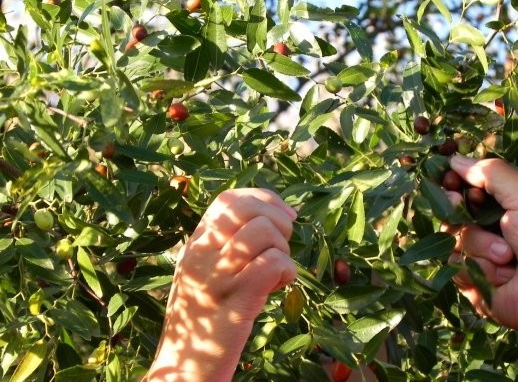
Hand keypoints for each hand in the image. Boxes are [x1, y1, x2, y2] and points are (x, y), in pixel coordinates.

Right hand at [146, 188, 296, 380]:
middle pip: (246, 208)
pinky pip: (272, 262)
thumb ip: (225, 246)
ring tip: (277, 273)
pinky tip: (279, 287)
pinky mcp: (235, 299)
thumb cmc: (205, 321)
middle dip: (277, 221)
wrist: (185, 369)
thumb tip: (269, 218)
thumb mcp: (206, 275)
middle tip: (281, 247)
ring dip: (283, 249)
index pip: (229, 198)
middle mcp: (201, 255)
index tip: (286, 216)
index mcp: (195, 245)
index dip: (264, 199)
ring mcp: (216, 276)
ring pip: (263, 232)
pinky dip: (286, 271)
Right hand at [446, 156, 517, 334]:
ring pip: (453, 235)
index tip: (449, 177)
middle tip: (457, 202)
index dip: (457, 178)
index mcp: (511, 199)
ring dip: (479, 243)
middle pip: (454, 206)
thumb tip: (455, 158)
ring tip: (507, 255)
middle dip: (456, 205)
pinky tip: (501, 274)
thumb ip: (491, 173)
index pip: (472, 181)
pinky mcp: (472, 277)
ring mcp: (482, 251)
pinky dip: (477, 266)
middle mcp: (494, 223)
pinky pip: (455, 263)